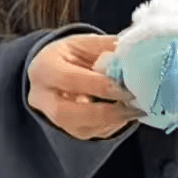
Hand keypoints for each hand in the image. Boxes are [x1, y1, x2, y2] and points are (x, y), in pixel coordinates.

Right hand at [27, 33, 144, 140]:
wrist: (52, 70)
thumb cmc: (71, 54)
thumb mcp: (85, 43)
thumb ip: (106, 48)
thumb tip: (133, 56)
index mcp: (45, 68)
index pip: (70, 80)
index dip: (100, 86)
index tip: (126, 88)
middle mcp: (43, 97)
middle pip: (68, 113)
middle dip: (105, 112)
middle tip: (133, 107)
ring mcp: (52, 118)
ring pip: (81, 129)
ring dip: (112, 121)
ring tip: (135, 110)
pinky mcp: (67, 130)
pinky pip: (91, 134)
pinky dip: (112, 125)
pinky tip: (126, 113)